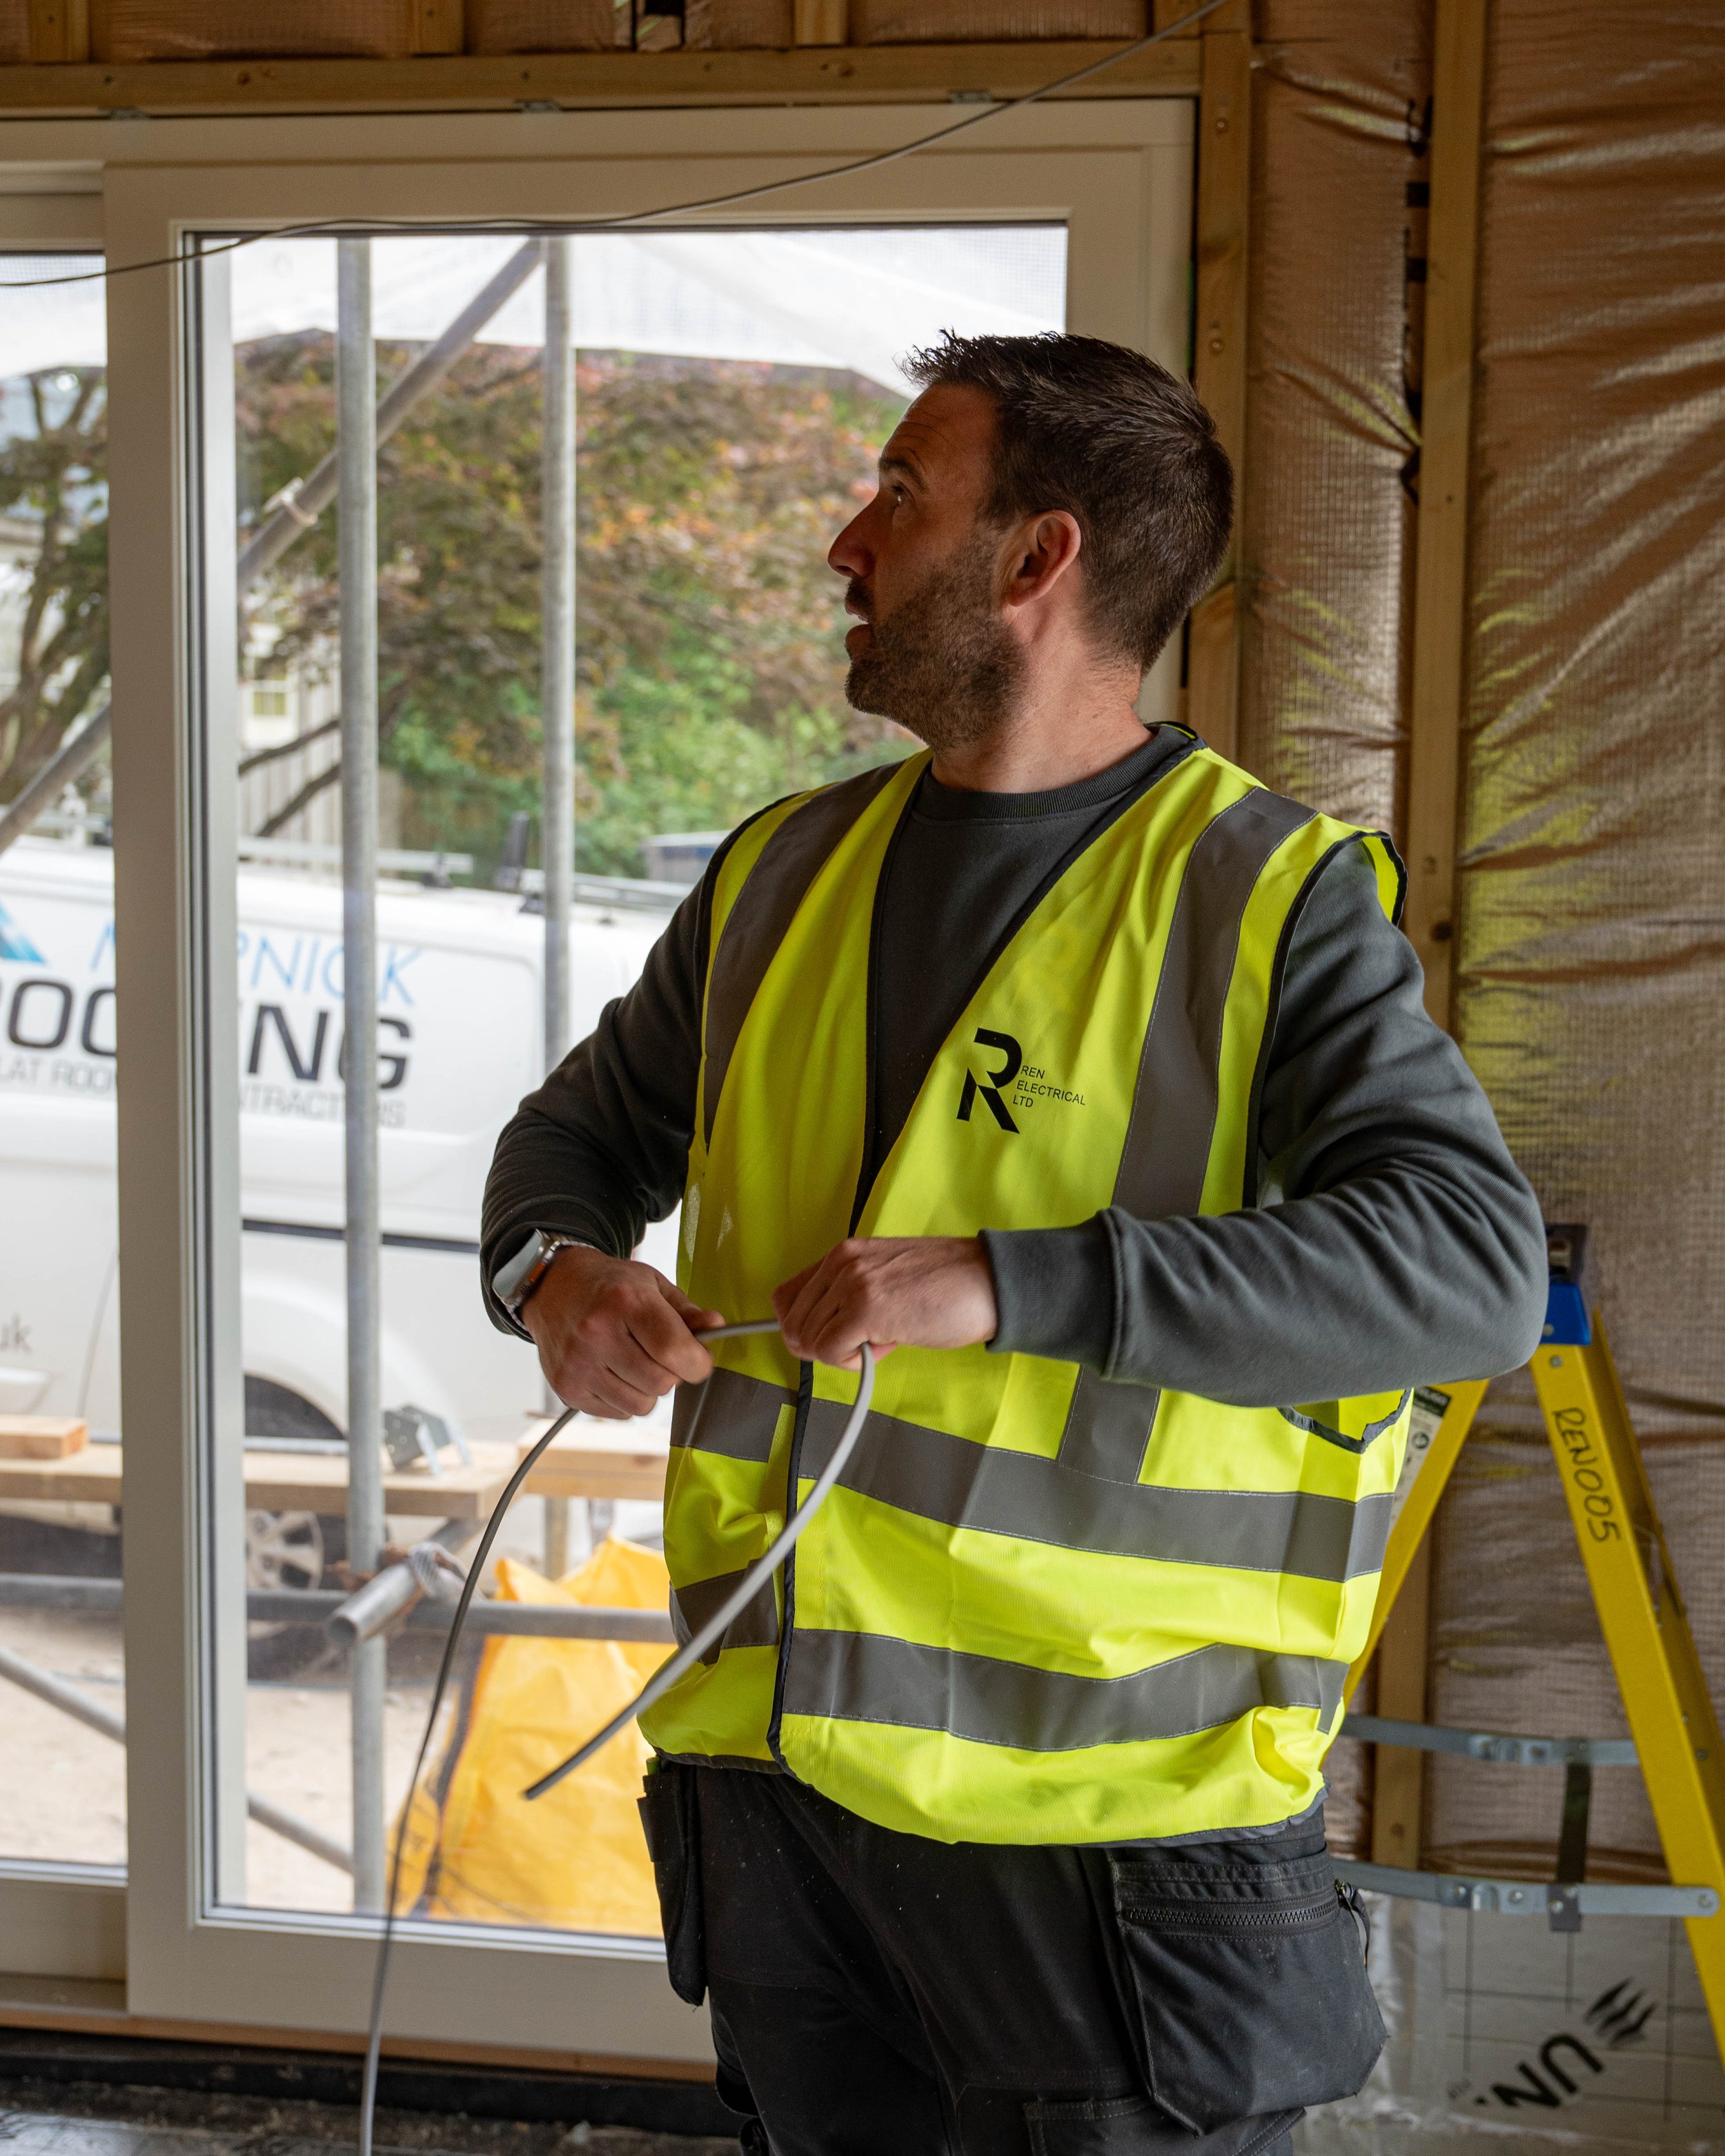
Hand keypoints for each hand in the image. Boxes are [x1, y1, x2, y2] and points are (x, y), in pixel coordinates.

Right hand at [522, 1245, 723, 1418]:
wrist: (553, 1288)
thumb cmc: (610, 1286)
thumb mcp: (652, 1284)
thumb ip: (687, 1311)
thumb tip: (716, 1328)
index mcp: (626, 1301)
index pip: (676, 1351)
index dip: (698, 1363)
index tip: (698, 1359)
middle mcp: (598, 1333)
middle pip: (661, 1383)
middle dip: (671, 1374)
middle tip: (659, 1355)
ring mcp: (578, 1364)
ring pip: (640, 1405)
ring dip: (647, 1390)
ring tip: (634, 1362)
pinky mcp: (566, 1387)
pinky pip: (617, 1413)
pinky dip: (623, 1398)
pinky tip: (613, 1371)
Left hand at [772, 1236, 998, 1370]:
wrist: (988, 1282)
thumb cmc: (946, 1286)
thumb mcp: (884, 1278)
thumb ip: (849, 1294)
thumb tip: (816, 1332)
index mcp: (843, 1253)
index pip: (786, 1295)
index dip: (800, 1328)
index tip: (824, 1341)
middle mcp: (841, 1262)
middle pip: (793, 1323)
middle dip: (821, 1347)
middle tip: (861, 1346)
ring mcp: (852, 1283)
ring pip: (808, 1340)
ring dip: (841, 1354)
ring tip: (881, 1341)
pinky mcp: (866, 1309)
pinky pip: (829, 1352)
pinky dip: (851, 1362)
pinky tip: (885, 1347)